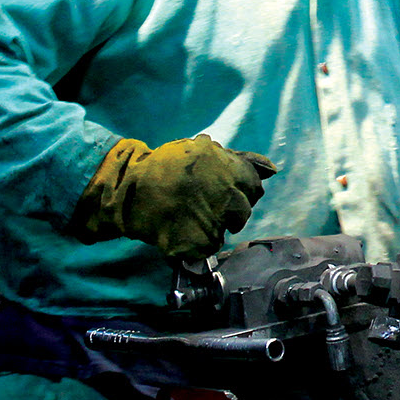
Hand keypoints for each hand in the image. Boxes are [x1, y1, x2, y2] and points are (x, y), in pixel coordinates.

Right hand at [73, 135, 278, 260]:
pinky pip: (208, 247)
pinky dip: (197, 242)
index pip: (254, 186)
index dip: (239, 189)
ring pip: (227, 230)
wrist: (127, 189)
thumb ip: (240, 161)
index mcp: (231, 171)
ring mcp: (214, 220)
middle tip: (203, 205)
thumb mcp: (204, 152)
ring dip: (213, 225)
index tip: (224, 191)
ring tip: (190, 216)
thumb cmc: (166, 167)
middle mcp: (228, 195)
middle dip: (228, 210)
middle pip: (243, 211)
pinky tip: (182, 228)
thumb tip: (272, 169)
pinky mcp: (198, 244)